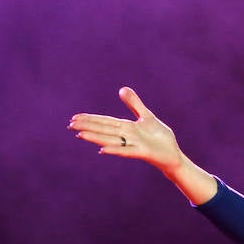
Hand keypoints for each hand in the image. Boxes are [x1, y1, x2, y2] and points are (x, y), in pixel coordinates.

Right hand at [68, 87, 183, 172]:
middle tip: (70, 125)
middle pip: (104, 130)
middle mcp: (127, 136)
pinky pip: (126, 151)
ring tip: (80, 135)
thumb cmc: (160, 138)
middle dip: (88, 127)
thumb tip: (121, 89)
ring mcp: (133, 145)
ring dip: (95, 138)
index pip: (105, 121)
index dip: (91, 119)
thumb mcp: (146, 117)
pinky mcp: (142, 153)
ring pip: (111, 140)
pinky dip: (115, 150)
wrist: (173, 154)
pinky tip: (102, 150)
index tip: (74, 117)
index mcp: (127, 127)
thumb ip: (134, 104)